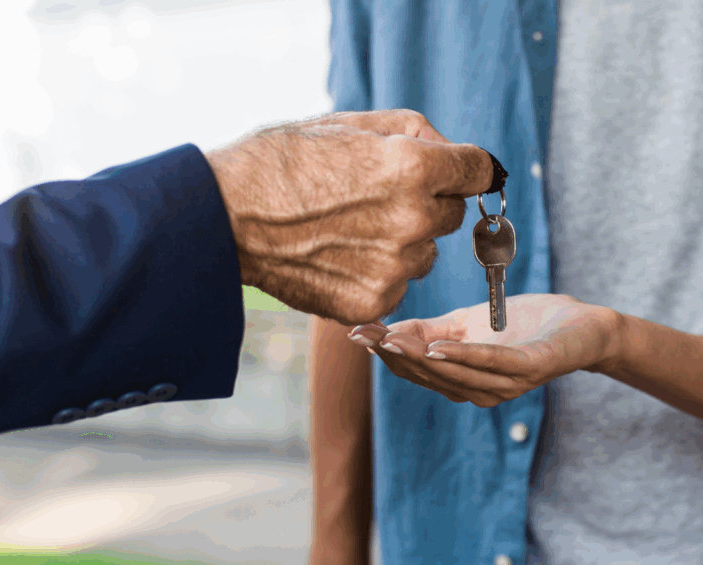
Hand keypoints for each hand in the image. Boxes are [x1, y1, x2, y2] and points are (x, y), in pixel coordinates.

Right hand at [206, 109, 496, 324]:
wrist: (223, 217)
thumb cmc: (281, 160)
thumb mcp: (349, 123)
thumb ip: (414, 132)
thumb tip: (454, 152)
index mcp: (413, 168)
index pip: (479, 171)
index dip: (469, 169)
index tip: (463, 173)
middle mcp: (412, 221)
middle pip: (453, 215)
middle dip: (429, 204)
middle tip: (380, 198)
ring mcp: (394, 268)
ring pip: (425, 254)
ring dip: (403, 243)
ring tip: (349, 229)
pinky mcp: (373, 302)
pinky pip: (398, 284)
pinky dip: (378, 274)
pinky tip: (338, 257)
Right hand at [347, 294, 621, 406]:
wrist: (582, 326)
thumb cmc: (526, 324)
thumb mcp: (468, 322)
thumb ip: (431, 329)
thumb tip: (388, 330)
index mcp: (463, 381)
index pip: (416, 370)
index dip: (385, 354)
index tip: (355, 334)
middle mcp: (481, 392)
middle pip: (429, 375)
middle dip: (394, 355)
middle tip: (365, 335)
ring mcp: (506, 385)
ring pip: (454, 374)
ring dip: (421, 358)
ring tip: (391, 341)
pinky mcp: (530, 368)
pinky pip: (491, 364)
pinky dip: (463, 356)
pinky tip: (438, 346)